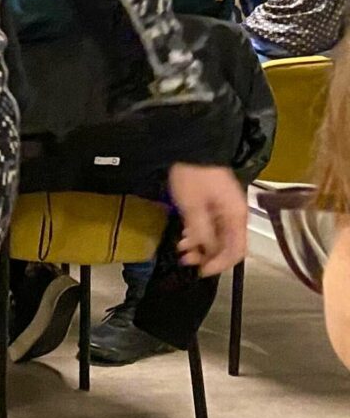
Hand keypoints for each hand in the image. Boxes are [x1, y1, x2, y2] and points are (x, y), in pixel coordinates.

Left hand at [169, 162, 248, 276]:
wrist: (191, 146)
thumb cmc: (192, 175)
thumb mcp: (193, 206)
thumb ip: (202, 231)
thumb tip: (207, 252)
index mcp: (236, 217)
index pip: (236, 251)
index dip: (220, 264)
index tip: (201, 271)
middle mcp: (235, 215)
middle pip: (227, 245)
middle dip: (207, 256)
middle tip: (186, 260)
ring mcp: (225, 209)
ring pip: (217, 237)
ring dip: (200, 246)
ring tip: (181, 249)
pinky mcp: (215, 204)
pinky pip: (211, 226)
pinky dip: (198, 233)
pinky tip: (184, 237)